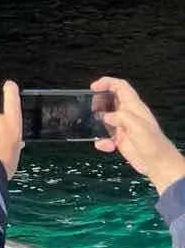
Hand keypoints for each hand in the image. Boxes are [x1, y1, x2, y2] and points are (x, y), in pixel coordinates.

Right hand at [92, 77, 184, 193]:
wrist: (158, 164)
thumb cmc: (153, 144)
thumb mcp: (138, 127)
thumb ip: (121, 117)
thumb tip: (104, 116)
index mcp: (134, 107)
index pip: (120, 87)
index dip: (107, 83)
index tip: (93, 87)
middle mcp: (128, 115)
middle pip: (111, 100)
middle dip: (99, 103)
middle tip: (90, 108)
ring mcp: (123, 127)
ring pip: (105, 119)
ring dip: (97, 124)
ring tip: (93, 128)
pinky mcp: (120, 140)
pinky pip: (105, 137)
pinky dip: (102, 141)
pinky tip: (105, 146)